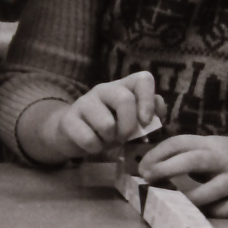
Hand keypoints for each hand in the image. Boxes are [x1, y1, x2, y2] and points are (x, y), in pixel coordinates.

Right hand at [15, 71, 162, 163]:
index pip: (143, 79)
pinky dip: (95, 148)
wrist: (73, 135)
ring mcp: (84, 102)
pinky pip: (89, 139)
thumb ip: (147, 114)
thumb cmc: (109, 127)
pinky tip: (93, 145)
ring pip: (106, 123)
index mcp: (122, 87)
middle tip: (124, 137)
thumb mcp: (130, 120)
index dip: (148, 100)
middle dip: (129, 125)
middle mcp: (103, 90)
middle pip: (124, 99)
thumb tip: (159, 112)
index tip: (146, 121)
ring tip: (106, 140)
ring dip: (110, 139)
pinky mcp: (68, 120)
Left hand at [140, 133, 227, 216]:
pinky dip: (215, 211)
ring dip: (190, 196)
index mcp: (209, 144)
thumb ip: (180, 155)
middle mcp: (223, 159)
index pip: (180, 143)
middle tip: (148, 179)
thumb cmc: (222, 158)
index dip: (158, 154)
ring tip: (173, 201)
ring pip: (213, 189)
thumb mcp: (204, 148)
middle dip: (168, 169)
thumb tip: (145, 170)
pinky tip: (204, 211)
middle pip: (194, 161)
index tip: (142, 168)